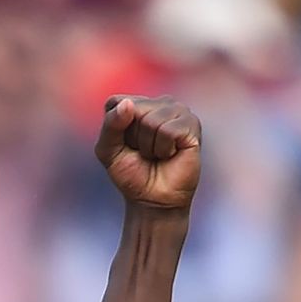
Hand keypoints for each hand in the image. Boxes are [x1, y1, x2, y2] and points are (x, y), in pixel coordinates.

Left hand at [95, 95, 200, 210]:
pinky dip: (163, 149)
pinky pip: (168, 131)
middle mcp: (159, 103)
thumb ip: (110, 126)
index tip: (124, 144)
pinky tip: (170, 154)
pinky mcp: (192, 125)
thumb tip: (128, 104)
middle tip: (143, 152)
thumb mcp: (108, 150)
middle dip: (133, 138)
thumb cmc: (131, 173)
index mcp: (136, 104)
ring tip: (156, 154)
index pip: (115, 102)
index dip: (113, 129)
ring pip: (152, 121)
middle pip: (133, 110)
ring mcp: (178, 111)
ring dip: (148, 146)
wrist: (152, 198)